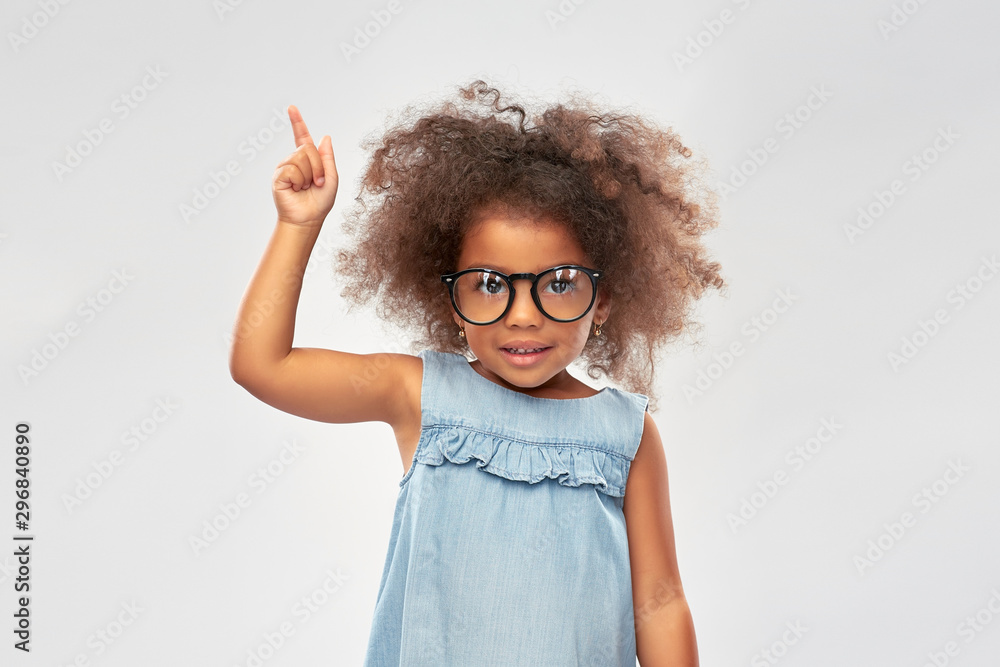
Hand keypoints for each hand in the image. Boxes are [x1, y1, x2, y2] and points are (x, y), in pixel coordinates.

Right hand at [272, 105, 338, 227]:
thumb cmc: (320, 202)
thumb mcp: (331, 178)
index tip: (292, 108)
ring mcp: (285, 168)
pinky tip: (296, 190)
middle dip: (318, 167)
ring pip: (300, 158)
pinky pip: (292, 169)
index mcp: (307, 160)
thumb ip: (328, 158)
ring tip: (306, 188)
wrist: (308, 219)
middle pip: (307, 148)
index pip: (302, 137)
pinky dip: (299, 181)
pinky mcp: (278, 176)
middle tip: (317, 183)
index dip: (297, 122)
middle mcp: (294, 161)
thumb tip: (325, 136)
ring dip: (310, 175)